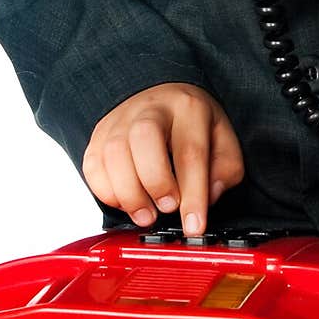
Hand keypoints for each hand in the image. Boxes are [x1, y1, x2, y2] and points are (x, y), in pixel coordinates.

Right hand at [82, 82, 244, 235]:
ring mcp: (121, 120)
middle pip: (145, 138)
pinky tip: (125, 202)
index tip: (194, 225)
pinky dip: (106, 191)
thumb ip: (225, 169)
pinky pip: (94, 166)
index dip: (193, 194)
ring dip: (129, 194)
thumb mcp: (221, 137)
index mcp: (188, 108)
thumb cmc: (189, 122)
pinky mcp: (99, 135)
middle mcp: (152, 108)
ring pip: (114, 152)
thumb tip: (208, 197)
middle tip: (167, 209)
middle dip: (156, 182)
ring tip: (146, 215)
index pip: (191, 152)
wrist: (158, 93)